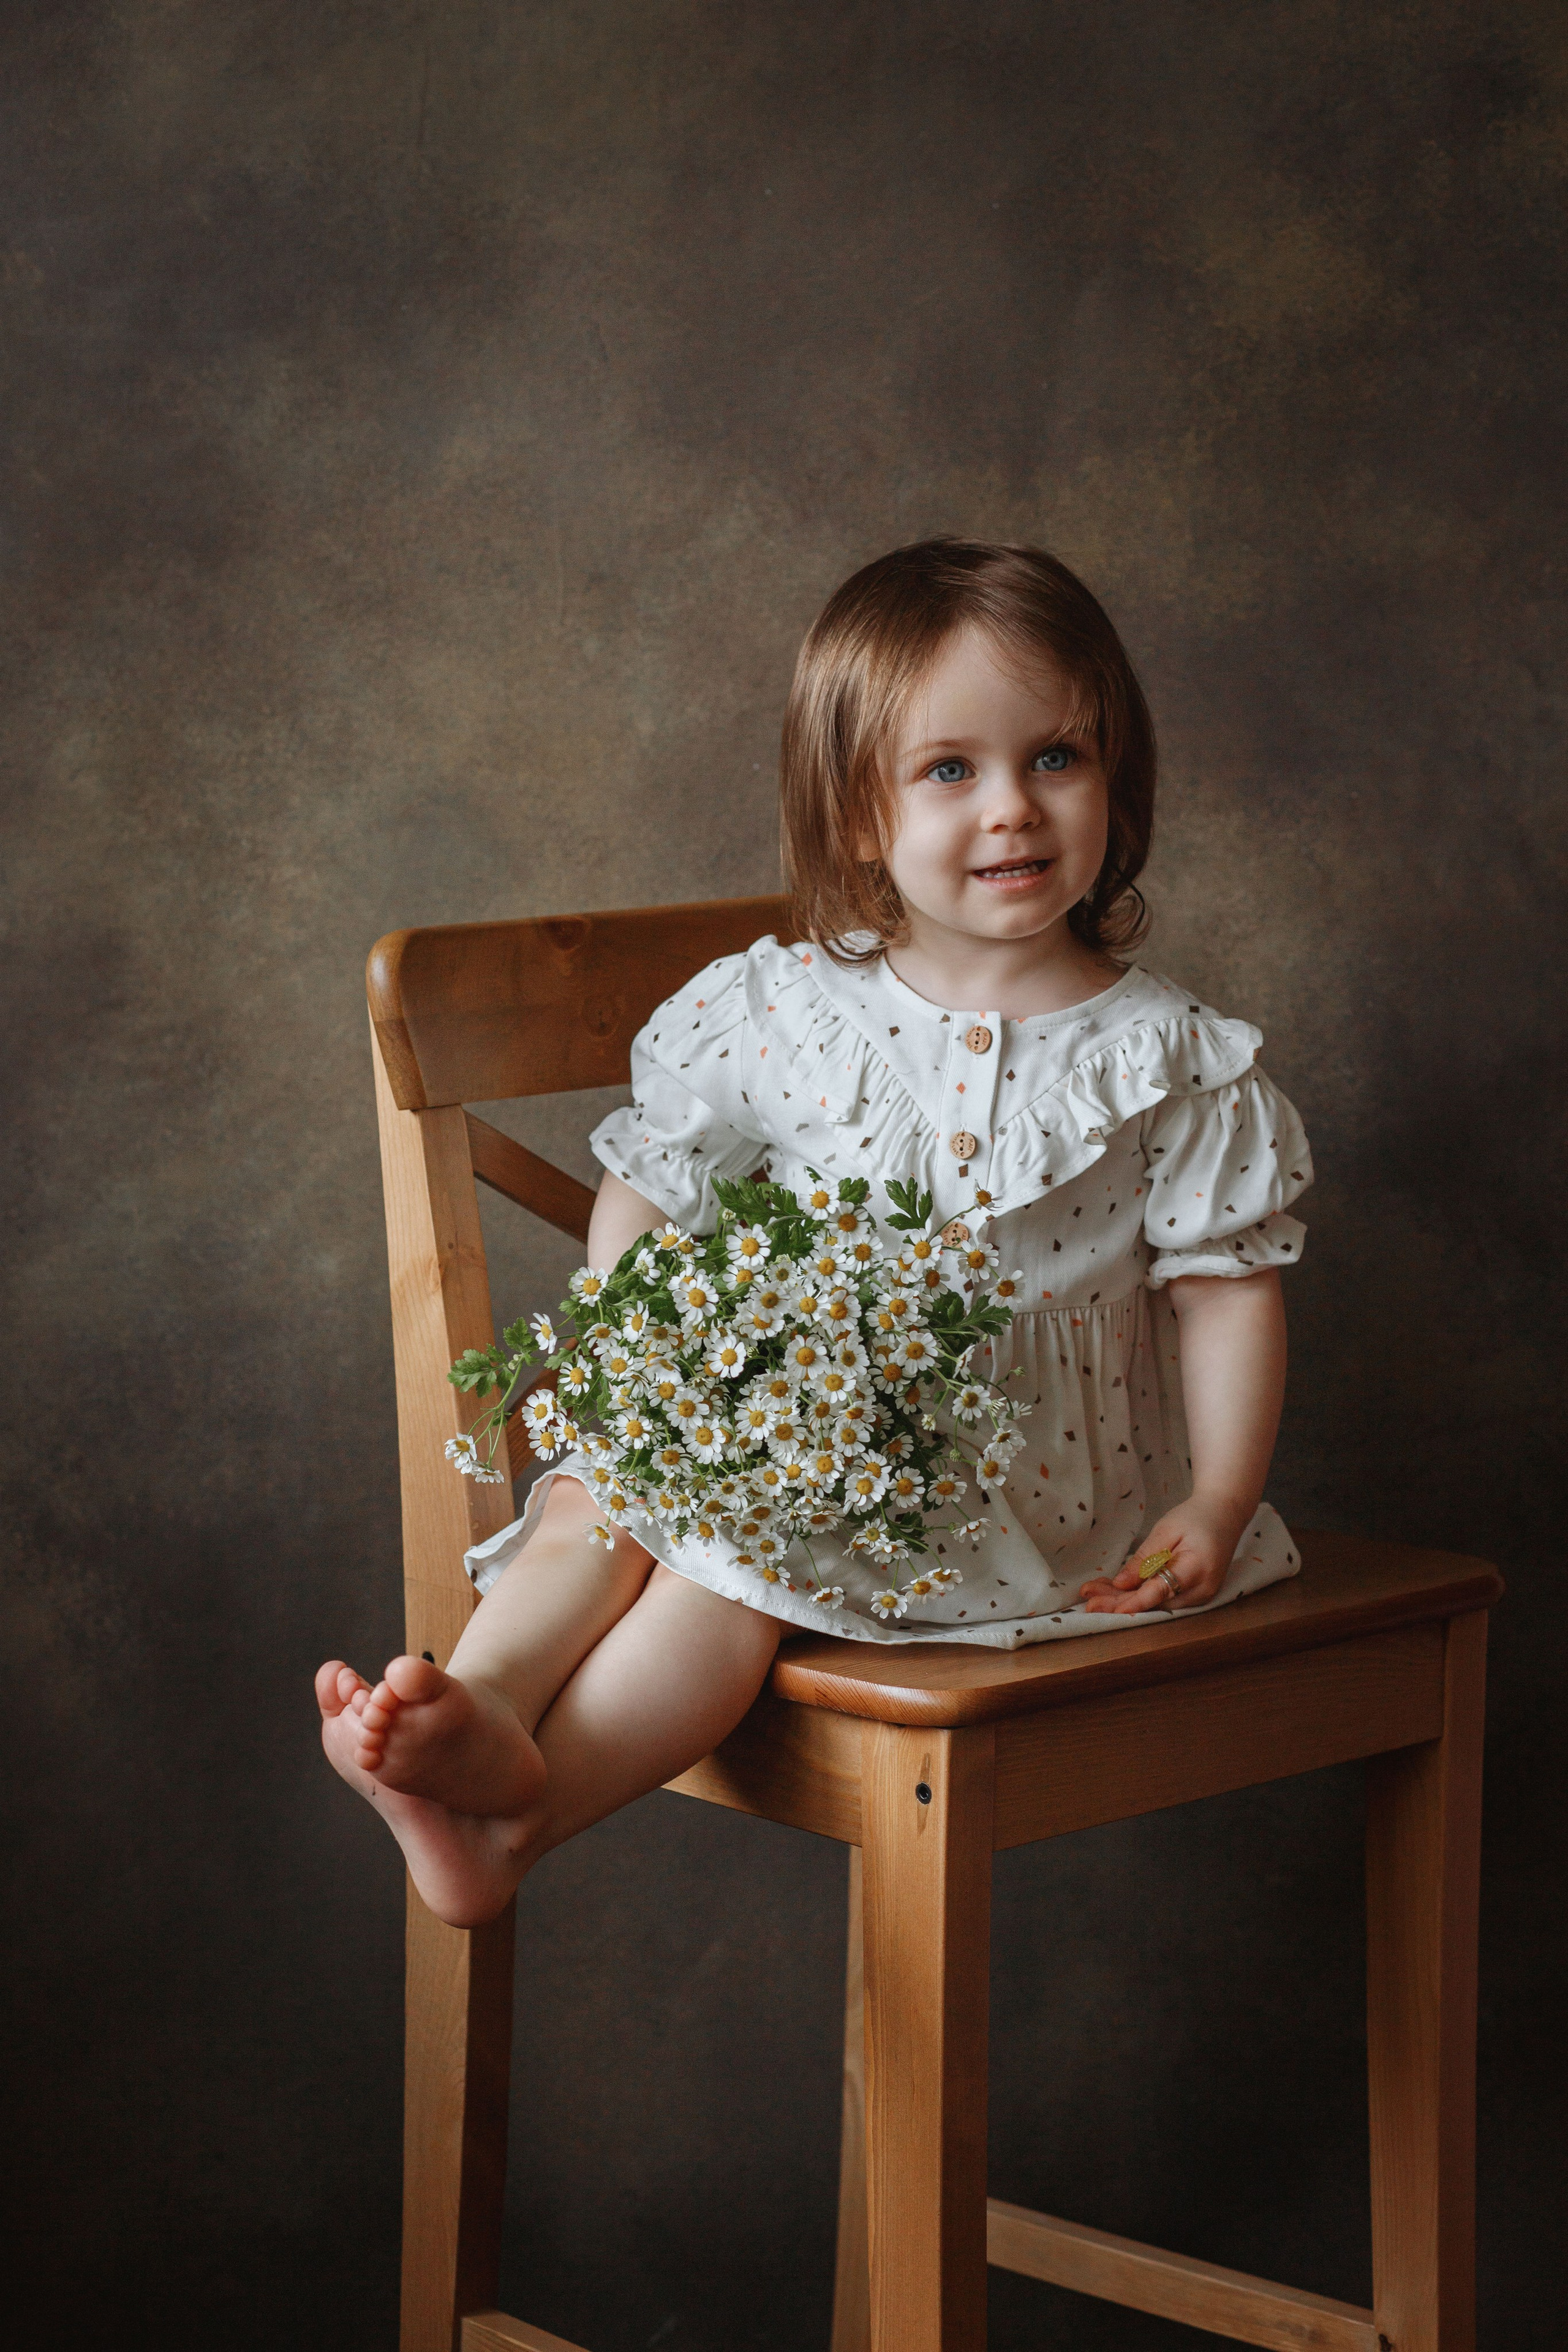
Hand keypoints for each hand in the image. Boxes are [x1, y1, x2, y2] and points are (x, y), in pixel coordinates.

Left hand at [1076, 1494, 1246, 1616]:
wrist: (1225, 1516)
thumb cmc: (1195, 1517)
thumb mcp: (1166, 1530)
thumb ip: (1145, 1558)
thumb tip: (1120, 1584)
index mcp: (1198, 1568)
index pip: (1162, 1591)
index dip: (1135, 1602)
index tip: (1111, 1608)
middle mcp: (1203, 1589)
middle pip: (1155, 1603)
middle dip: (1119, 1603)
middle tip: (1088, 1602)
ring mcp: (1201, 1596)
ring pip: (1157, 1605)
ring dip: (1125, 1601)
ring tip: (1093, 1595)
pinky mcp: (1195, 1596)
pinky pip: (1164, 1600)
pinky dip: (1140, 1596)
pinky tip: (1113, 1593)